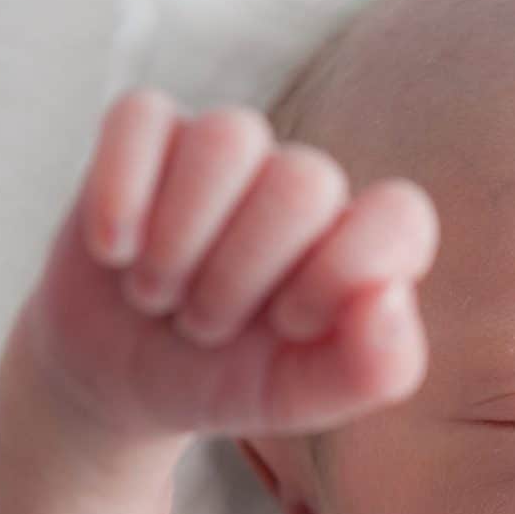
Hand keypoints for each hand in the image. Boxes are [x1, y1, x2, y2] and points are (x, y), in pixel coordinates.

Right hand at [17, 89, 437, 437]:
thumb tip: (390, 297)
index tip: (292, 325)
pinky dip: (121, 192)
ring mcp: (226, 151)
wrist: (118, 376)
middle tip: (203, 325)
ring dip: (180, 240)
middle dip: (240, 275)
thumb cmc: (224, 379)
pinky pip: (140, 117)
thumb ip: (376, 368)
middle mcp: (299, 184)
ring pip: (230, 138)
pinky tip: (113, 251)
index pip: (401, 215)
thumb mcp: (299, 396)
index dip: (347, 270)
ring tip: (157, 294)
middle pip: (304, 182)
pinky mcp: (148, 133)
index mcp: (357, 242)